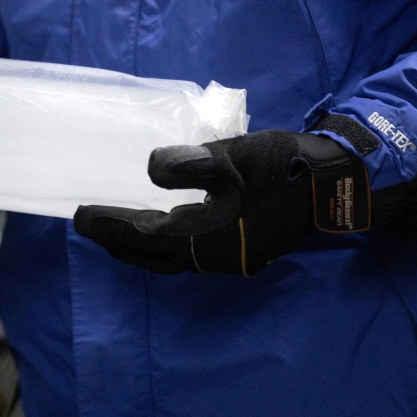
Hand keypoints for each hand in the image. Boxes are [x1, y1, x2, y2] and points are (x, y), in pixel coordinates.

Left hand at [73, 131, 369, 275]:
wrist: (338, 183)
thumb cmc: (283, 167)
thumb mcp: (233, 156)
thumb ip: (189, 165)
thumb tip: (150, 171)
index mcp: (204, 236)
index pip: (142, 234)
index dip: (109, 224)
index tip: (79, 215)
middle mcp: (213, 258)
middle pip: (153, 257)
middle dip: (119, 243)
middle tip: (90, 227)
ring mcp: (231, 259)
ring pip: (173, 260)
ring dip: (142, 248)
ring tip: (119, 232)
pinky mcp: (245, 252)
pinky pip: (191, 257)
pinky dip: (167, 247)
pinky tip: (167, 229)